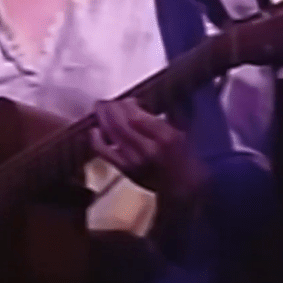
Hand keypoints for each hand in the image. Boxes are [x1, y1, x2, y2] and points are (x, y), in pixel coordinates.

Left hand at [90, 98, 206, 198]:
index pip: (136, 116)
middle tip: (107, 101)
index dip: (127, 104)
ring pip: (111, 134)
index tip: (128, 99)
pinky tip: (94, 130)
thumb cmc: (187, 157)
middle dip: (110, 108)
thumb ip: (172, 111)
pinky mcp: (125, 170)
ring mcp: (135, 161)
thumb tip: (156, 93)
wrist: (184, 189)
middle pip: (121, 123)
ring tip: (99, 108)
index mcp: (166, 137)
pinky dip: (96, 139)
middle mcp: (148, 149)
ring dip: (102, 118)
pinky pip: (104, 152)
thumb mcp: (185, 131)